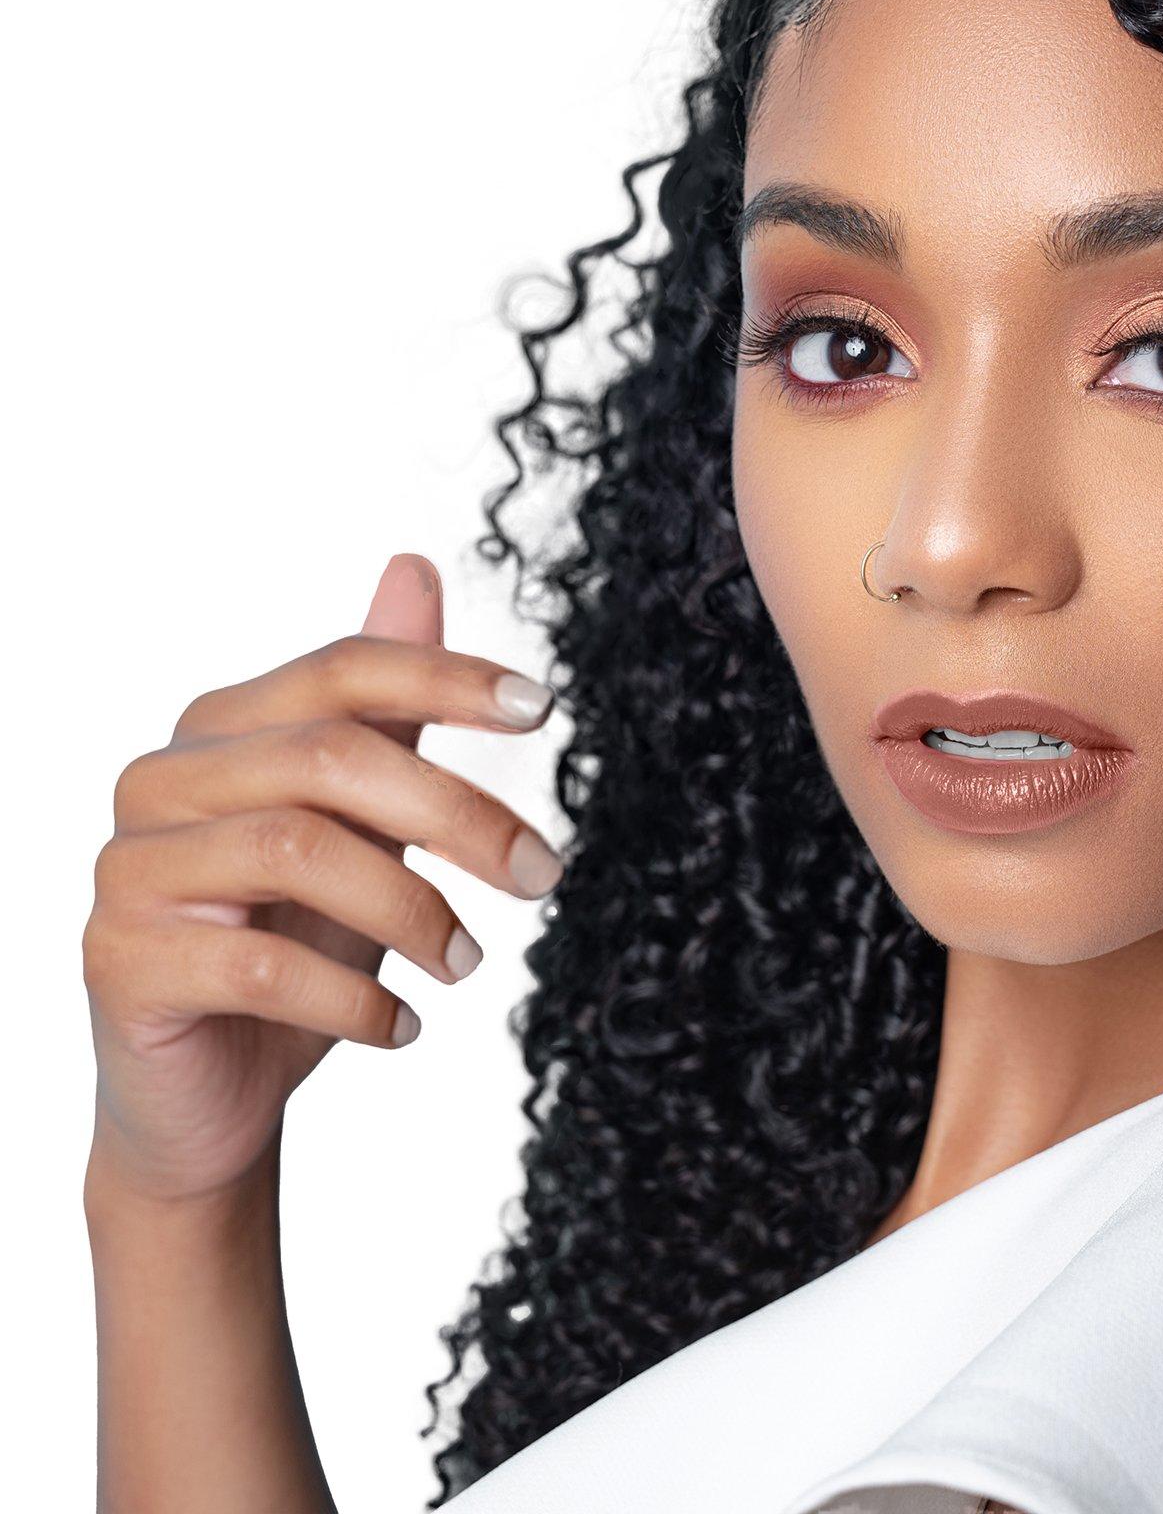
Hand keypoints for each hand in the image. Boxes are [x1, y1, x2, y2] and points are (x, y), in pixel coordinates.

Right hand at [81, 552, 560, 1204]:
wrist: (209, 1092)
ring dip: (414, 912)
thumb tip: (413, 568)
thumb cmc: (293, 938)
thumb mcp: (358, 818)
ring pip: (298, 851)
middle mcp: (162, 780)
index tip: (543, 709)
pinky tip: (405, 1025)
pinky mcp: (120, 962)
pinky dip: (355, 998)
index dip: (446, 676)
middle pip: (332, 757)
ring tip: (469, 963)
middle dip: (459, 814)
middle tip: (543, 873)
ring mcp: (131, 869)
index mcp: (222, 728)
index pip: (342, 671)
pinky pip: (261, 964)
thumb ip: (384, 705)